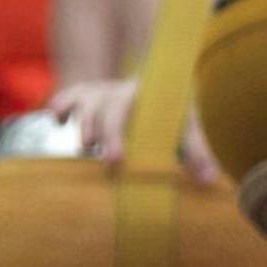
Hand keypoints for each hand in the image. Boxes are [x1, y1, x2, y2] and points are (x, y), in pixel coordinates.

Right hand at [46, 78, 221, 182]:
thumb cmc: (171, 115)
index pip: (142, 113)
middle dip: (110, 133)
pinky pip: (71, 95)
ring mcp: (103, 93)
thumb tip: (210, 179)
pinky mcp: (87, 97)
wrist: (156, 86)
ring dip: (85, 121)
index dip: (131, 133)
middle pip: (112, 109)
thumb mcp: (185, 128)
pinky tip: (56, 118)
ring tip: (84, 144)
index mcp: (150, 97)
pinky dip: (62, 104)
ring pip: (89, 100)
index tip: (119, 160)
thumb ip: (196, 151)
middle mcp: (124, 92)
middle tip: (111, 160)